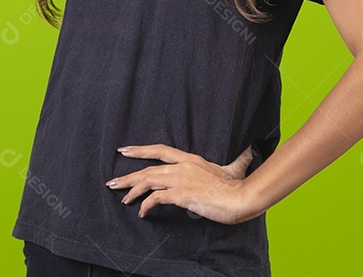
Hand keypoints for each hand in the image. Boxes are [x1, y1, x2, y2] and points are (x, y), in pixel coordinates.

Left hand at [106, 143, 259, 224]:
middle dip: (128, 176)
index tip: (124, 151)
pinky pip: (156, 198)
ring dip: (133, 191)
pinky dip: (146, 205)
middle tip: (113, 183)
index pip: (160, 150)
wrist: (241, 197)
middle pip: (148, 169)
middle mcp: (182, 166)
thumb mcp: (235, 168)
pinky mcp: (181, 194)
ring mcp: (180, 180)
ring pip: (148, 181)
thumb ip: (239, 159)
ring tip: (123, 199)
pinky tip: (142, 213)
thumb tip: (249, 150)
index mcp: (190, 159)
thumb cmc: (238, 186)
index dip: (141, 150)